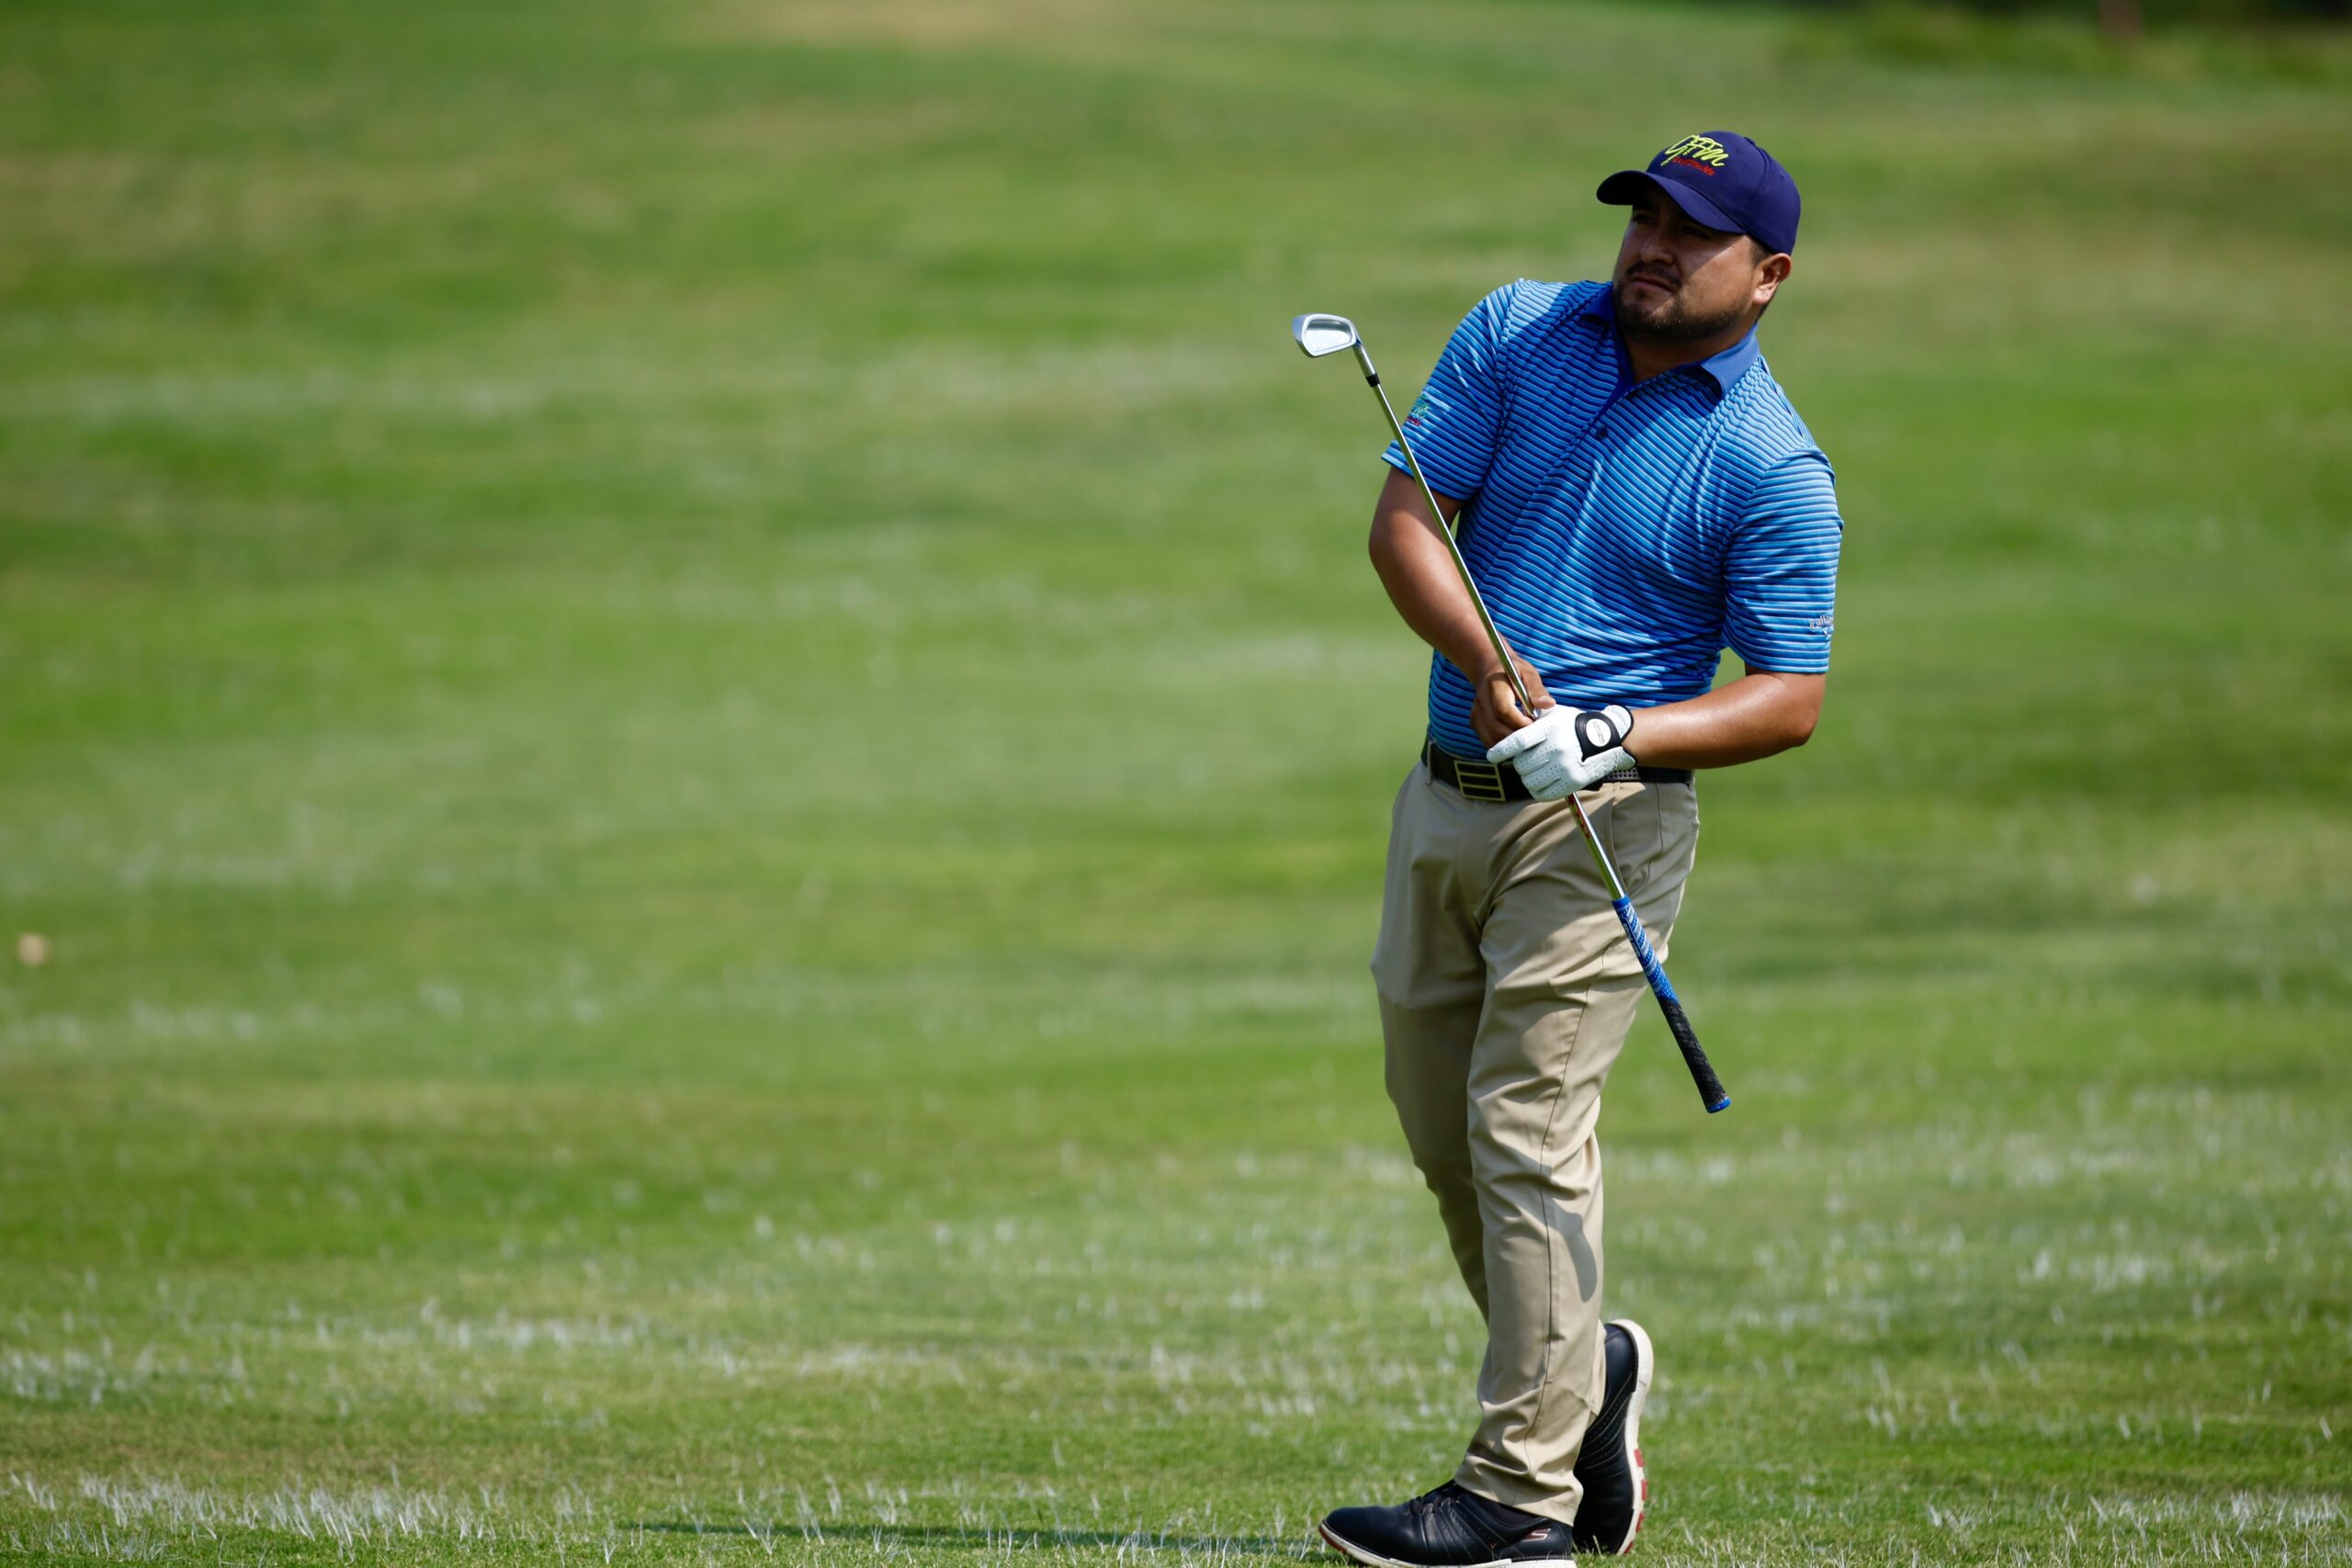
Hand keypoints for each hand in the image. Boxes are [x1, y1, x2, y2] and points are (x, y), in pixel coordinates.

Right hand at [1469, 659, 1552, 748]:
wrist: (1490, 670)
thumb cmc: (1513, 672)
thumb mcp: (1528, 673)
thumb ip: (1537, 689)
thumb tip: (1548, 704)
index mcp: (1494, 685)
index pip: (1503, 710)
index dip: (1520, 722)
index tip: (1534, 724)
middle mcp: (1481, 700)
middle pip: (1496, 728)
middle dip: (1517, 736)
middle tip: (1533, 734)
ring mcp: (1476, 712)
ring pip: (1491, 738)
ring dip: (1510, 744)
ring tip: (1525, 737)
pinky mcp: (1474, 722)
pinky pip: (1488, 740)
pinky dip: (1503, 745)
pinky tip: (1515, 739)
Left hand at [1485, 703, 1636, 799]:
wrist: (1607, 738)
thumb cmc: (1574, 725)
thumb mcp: (1555, 714)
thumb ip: (1532, 719)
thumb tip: (1507, 725)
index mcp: (1550, 728)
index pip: (1518, 741)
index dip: (1501, 750)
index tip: (1491, 756)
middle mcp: (1557, 747)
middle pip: (1521, 764)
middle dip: (1521, 763)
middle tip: (1529, 759)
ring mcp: (1565, 766)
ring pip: (1530, 781)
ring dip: (1529, 777)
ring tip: (1536, 770)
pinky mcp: (1573, 782)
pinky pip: (1543, 794)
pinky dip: (1538, 790)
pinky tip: (1541, 782)